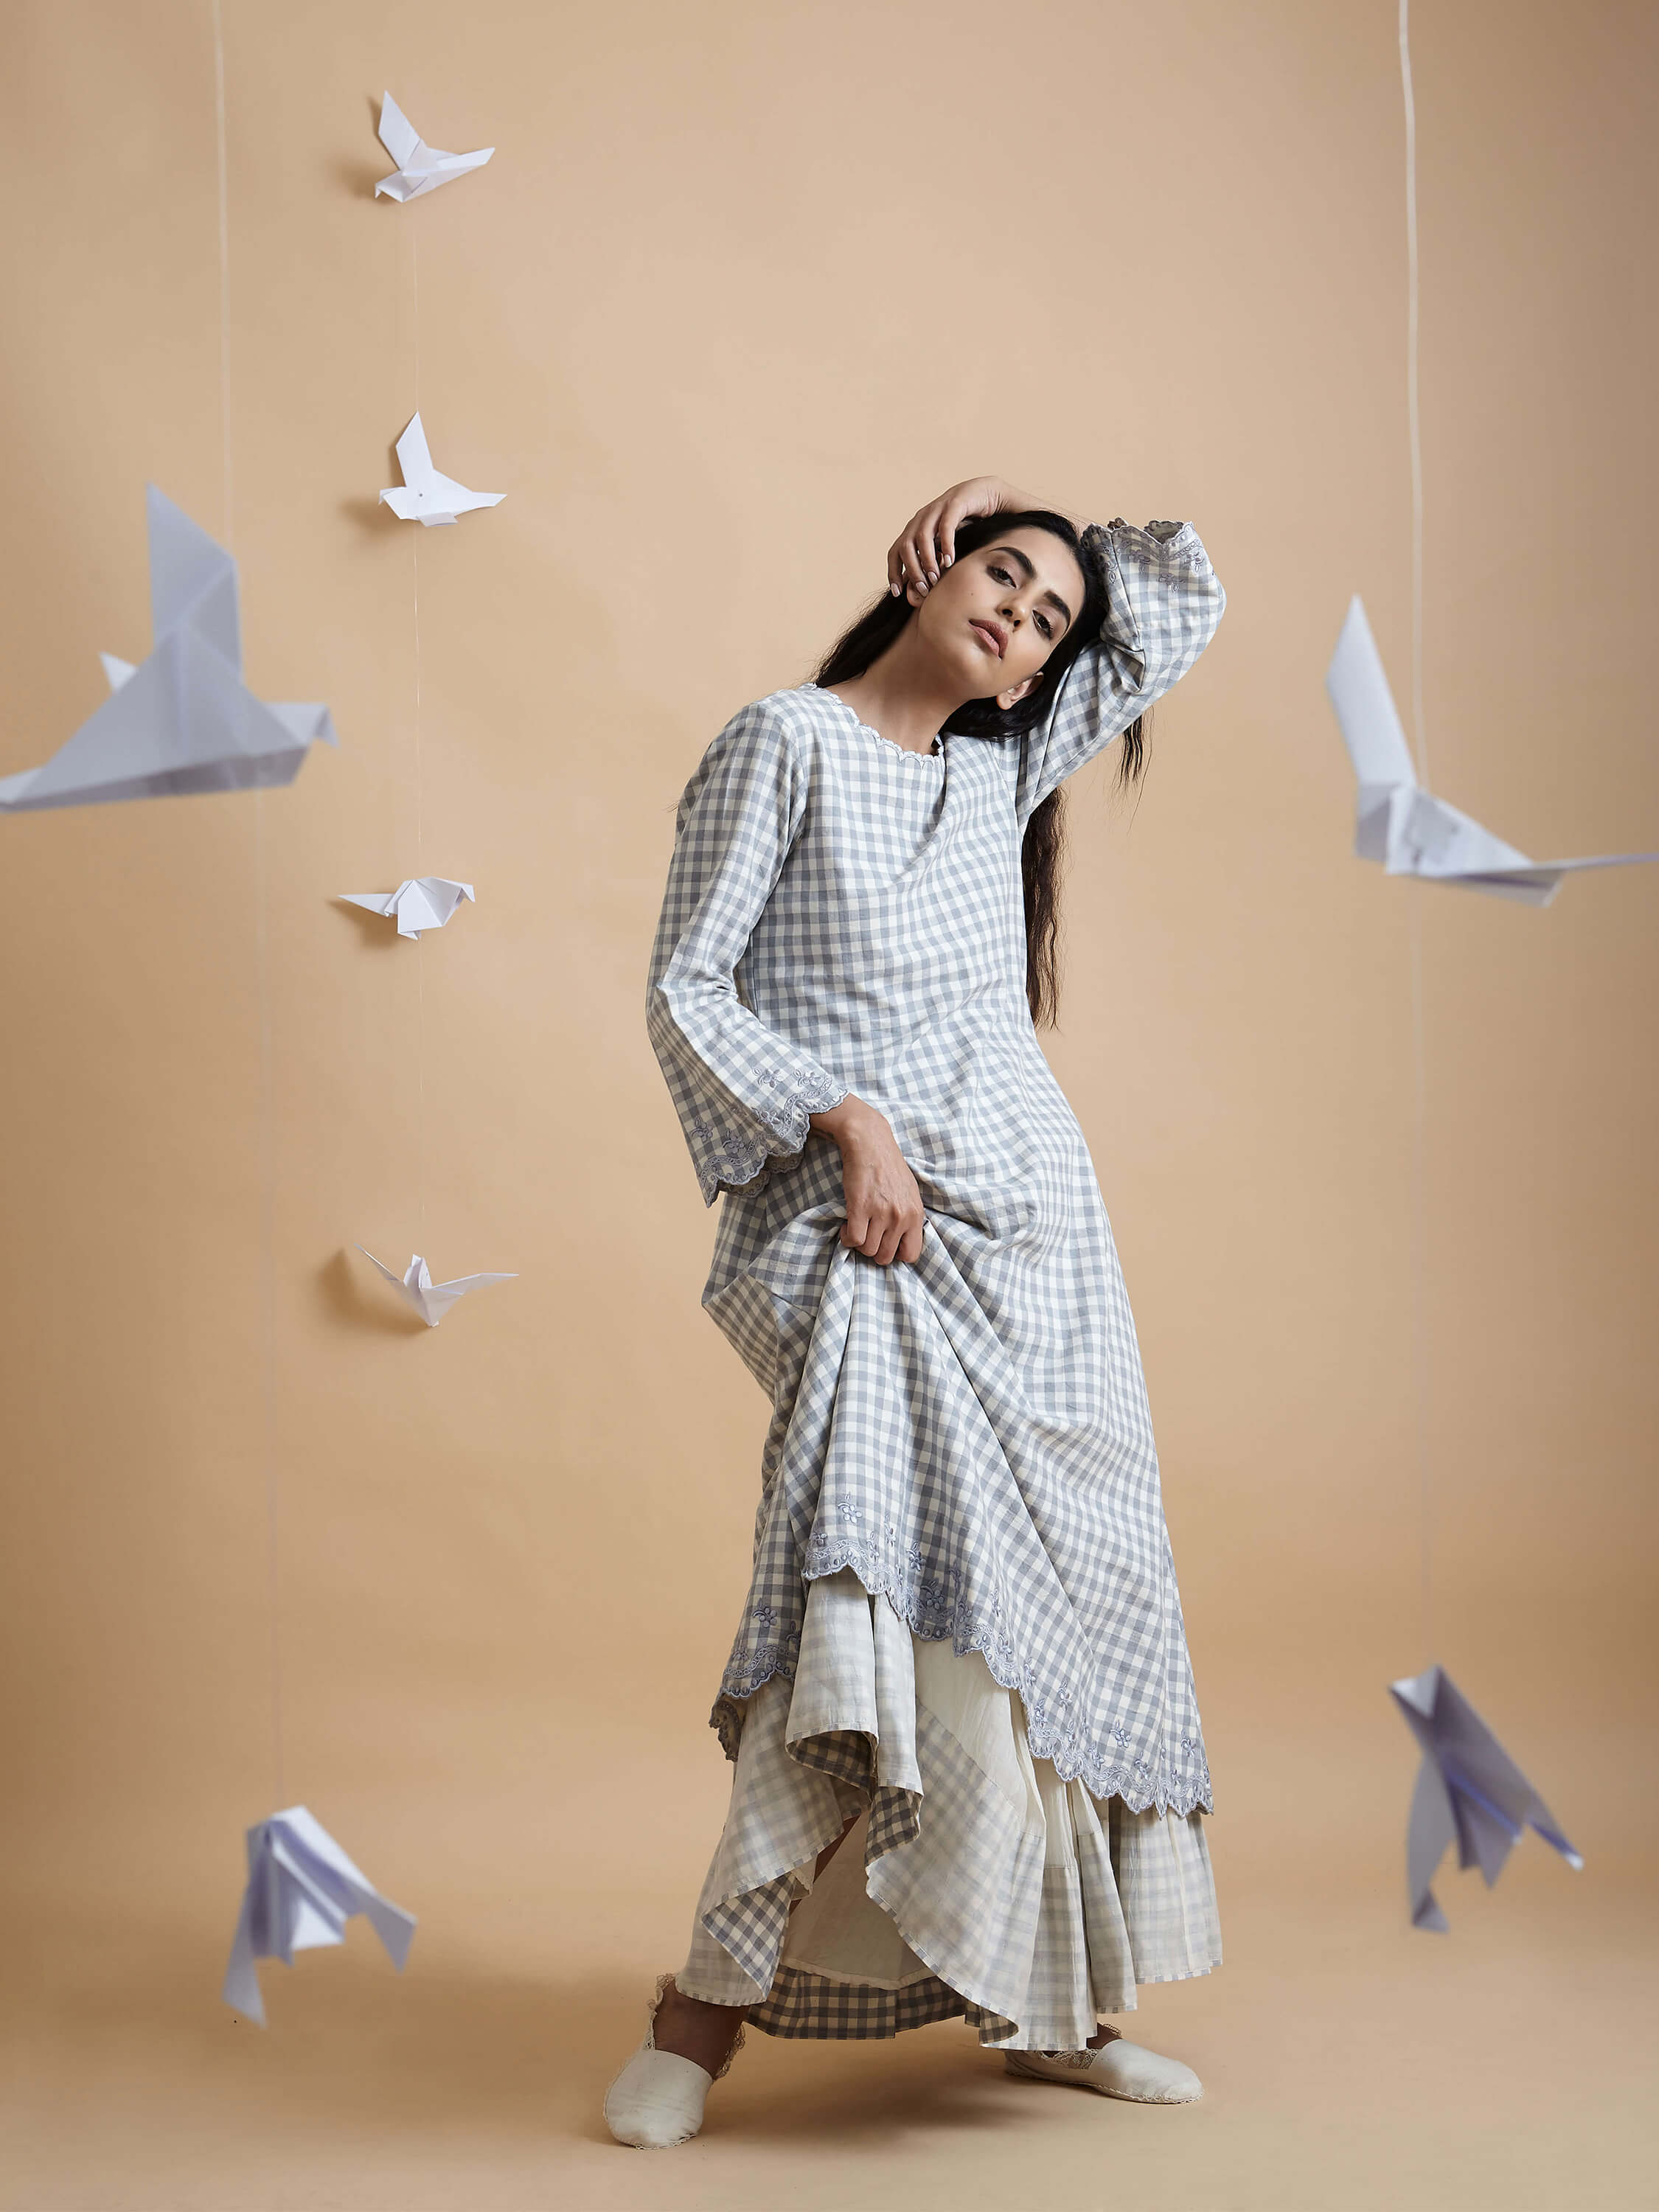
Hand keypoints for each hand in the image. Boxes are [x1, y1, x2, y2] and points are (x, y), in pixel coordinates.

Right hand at [808, 1096, 926, 1265]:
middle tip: (868, 1236)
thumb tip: (901, 1240)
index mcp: (915, 1214)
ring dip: (859, 1243)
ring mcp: (880, 1213)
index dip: (896, 1253)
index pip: (911, 1254)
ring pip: (868, 1250)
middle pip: (885, 1256)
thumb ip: (908, 1217)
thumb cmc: (889, 1166)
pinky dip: (847, 1238)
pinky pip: (854, 1239)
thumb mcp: (910, 1192)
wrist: (871, 1143)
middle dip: (874, 1251)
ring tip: (857, 1227)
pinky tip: (847, 1226)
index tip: (886, 1243)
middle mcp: (900, 1217)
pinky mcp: (860, 1207)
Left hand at [885, 477, 1043, 601]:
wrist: (987, 495)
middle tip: (923, 589)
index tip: (896, 592)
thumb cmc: (966, 525)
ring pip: (922, 536)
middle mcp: (922, 518)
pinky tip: (950, 561)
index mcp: (915, 528)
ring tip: (935, 579)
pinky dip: (945, 544)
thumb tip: (918, 594)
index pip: (895, 551)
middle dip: (912, 571)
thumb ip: (932, 567)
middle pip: (905, 546)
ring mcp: (937, 509)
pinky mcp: (955, 503)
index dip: (893, 571)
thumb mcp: (945, 548)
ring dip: (927, 560)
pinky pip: (945, 525)